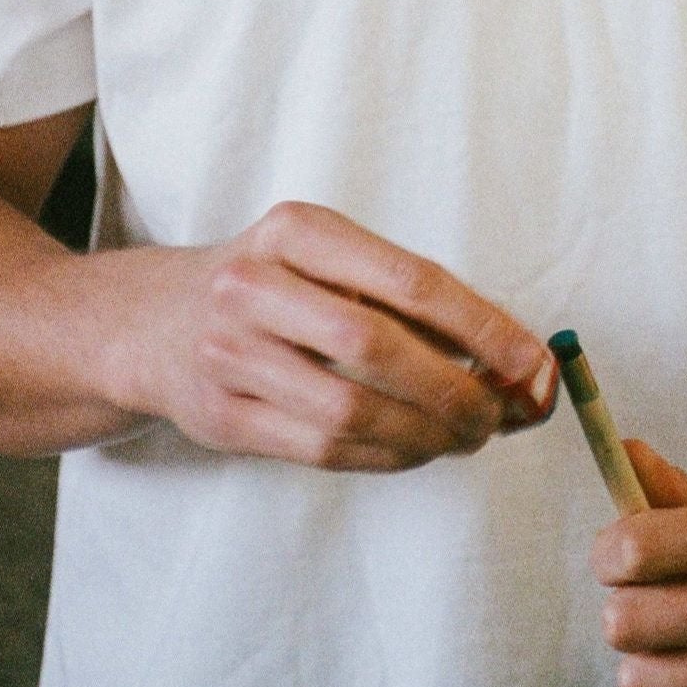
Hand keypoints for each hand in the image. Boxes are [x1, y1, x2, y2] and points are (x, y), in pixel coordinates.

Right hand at [98, 201, 557, 473]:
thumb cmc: (274, 285)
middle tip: (502, 414)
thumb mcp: (327, 257)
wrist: (154, 321)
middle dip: (456, 390)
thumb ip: (411, 299)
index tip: (532, 361)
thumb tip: (518, 360)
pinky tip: (417, 448)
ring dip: (426, 434)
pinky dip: (387, 456)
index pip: (408, 279)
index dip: (482, 326)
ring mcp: (230, 354)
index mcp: (296, 230)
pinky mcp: (222, 417)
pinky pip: (324, 450)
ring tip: (467, 435)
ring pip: (351, 411)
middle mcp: (254, 285)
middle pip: (376, 348)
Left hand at [591, 442, 686, 686]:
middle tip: (643, 605)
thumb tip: (621, 452)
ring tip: (668, 647)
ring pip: (641, 682)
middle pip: (627, 622)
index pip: (636, 550)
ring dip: (640, 664)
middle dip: (620, 610)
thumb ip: (672, 487)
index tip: (617, 559)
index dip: (607, 555)